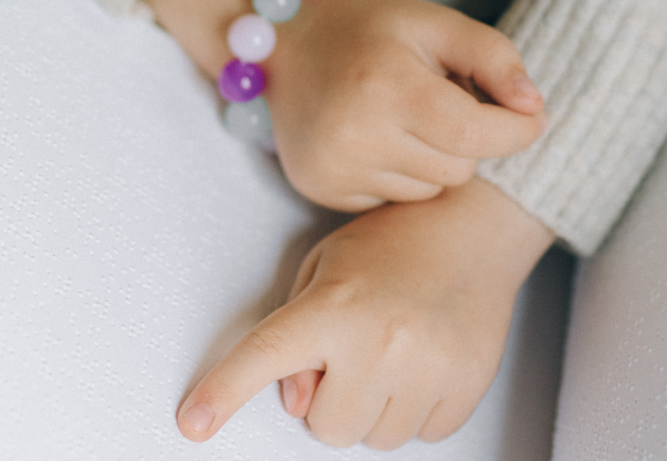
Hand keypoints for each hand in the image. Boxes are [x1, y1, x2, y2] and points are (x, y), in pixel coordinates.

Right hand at [143, 0, 546, 211]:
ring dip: (434, 158)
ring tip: (406, 115)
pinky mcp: (320, 189)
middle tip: (444, 98)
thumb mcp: (436, 22)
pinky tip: (377, 135)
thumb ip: (494, 57)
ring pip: (429, 191)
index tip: (533, 118)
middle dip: (468, 139)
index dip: (515, 130)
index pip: (474, 133)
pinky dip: (400, 173)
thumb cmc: (371, 28)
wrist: (285, 40)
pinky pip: (392, 201)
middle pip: (458, 169)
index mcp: (387, 85)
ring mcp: (332, 169)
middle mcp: (353, 136)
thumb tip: (536, 110)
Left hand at [176, 177, 555, 449]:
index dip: (224, 392)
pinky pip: (423, 435)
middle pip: (326, 427)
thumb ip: (295, 332)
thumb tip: (296, 399)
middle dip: (332, 397)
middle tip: (355, 346)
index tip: (193, 421)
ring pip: (375, 438)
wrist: (474, 227)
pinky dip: (418, 406)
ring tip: (396, 345)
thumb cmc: (395, 241)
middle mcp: (381, 340)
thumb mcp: (327, 266)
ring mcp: (428, 367)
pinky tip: (426, 356)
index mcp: (335, 304)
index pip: (266, 355)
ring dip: (376, 404)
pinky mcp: (466, 385)